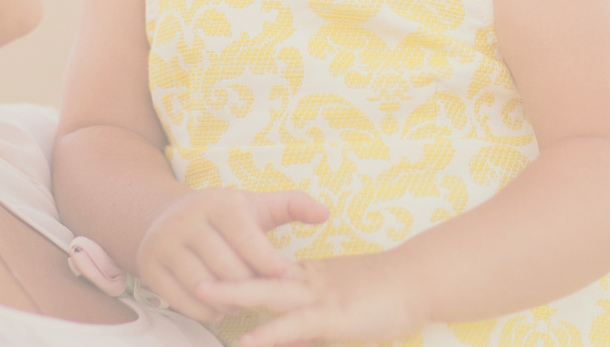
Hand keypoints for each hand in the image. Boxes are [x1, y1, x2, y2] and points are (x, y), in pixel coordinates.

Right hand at [135, 188, 328, 319]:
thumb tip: (324, 212)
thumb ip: (291, 206)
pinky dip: (205, 310)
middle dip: (251, 287)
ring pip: (205, 287)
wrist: (163, 217)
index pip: (248, 240)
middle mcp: (185, 220)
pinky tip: (220, 307)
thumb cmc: (222, 217)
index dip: (270, 263)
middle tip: (265, 296)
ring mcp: (163, 243)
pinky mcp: (148, 266)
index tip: (287, 278)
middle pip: (227, 268)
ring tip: (244, 303)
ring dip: (230, 302)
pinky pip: (182, 300)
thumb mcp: (254, 206)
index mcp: (216, 204)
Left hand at [196, 253, 430, 346]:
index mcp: (307, 276)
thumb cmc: (387, 294)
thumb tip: (287, 339)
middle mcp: (306, 282)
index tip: (202, 269)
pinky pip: (294, 325)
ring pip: (267, 293)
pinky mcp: (333, 316)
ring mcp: (318, 297)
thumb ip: (310, 324)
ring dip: (233, 292)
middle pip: (255, 275)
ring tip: (201, 292)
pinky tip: (246, 340)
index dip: (233, 272)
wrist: (422, 282)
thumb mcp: (340, 308)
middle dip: (220, 275)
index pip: (262, 272)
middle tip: (187, 271)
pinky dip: (268, 333)